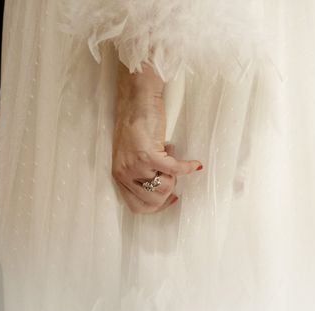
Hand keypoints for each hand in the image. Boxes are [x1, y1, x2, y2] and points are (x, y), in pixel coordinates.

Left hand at [112, 63, 201, 213]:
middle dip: (169, 191)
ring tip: (173, 157)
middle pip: (153, 201)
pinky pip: (174, 171)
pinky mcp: (147, 154)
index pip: (137, 207)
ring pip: (164, 188)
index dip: (157, 207)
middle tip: (172, 173)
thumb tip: (164, 188)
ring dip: (175, 176)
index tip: (171, 198)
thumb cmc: (137, 123)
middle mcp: (124, 173)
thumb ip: (142, 173)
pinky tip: (195, 164)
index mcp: (119, 175)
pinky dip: (187, 168)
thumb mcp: (133, 155)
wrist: (137, 99)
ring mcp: (135, 165)